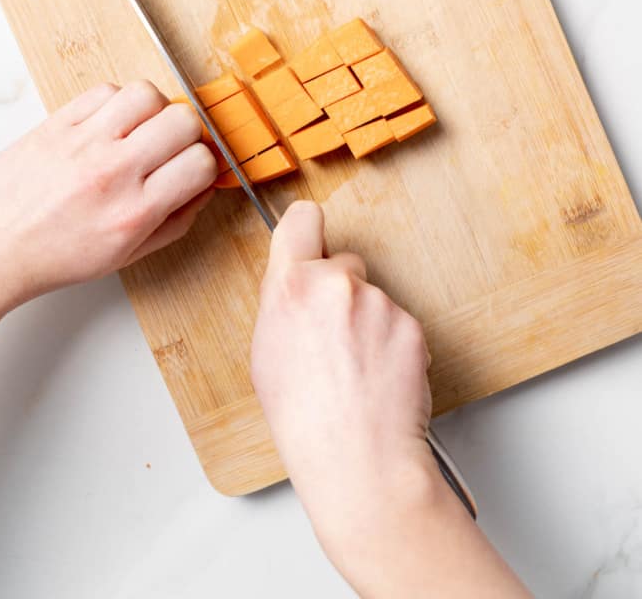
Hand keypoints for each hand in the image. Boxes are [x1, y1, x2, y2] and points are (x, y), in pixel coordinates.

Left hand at [0, 80, 216, 351]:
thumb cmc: (52, 256)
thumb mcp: (125, 255)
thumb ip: (175, 222)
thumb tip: (204, 189)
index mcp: (133, 212)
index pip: (200, 162)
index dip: (207, 162)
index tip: (197, 165)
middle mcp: (112, 173)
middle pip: (183, 121)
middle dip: (189, 133)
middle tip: (174, 145)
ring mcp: (83, 143)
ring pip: (147, 94)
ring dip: (155, 109)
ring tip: (142, 128)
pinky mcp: (57, 123)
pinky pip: (105, 90)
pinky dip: (116, 101)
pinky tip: (111, 122)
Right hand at [251, 200, 433, 580]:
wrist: (357, 458)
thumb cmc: (305, 419)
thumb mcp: (267, 352)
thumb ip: (284, 302)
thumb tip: (296, 282)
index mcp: (290, 287)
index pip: (302, 219)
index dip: (308, 230)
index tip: (313, 243)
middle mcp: (335, 284)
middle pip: (343, 263)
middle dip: (340, 289)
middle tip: (333, 336)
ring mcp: (378, 302)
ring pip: (373, 296)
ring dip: (367, 320)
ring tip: (356, 368)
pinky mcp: (411, 323)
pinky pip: (399, 320)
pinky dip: (392, 342)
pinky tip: (378, 375)